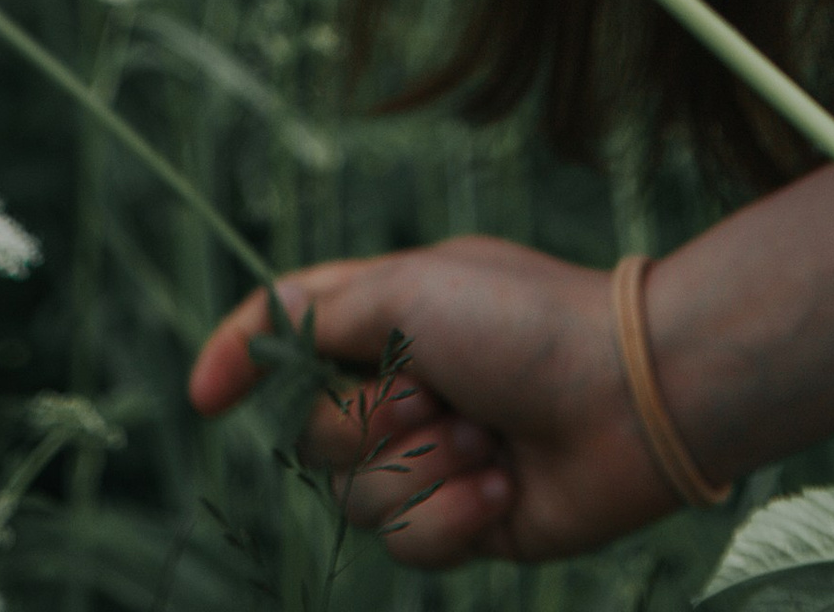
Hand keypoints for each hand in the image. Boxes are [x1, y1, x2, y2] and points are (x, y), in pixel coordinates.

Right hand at [190, 238, 680, 568]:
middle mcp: (407, 385)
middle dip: (372, 422)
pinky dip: (453, 516)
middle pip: (318, 433)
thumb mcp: (411, 288)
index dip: (239, 358)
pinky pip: (411, 545)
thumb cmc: (525, 324)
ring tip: (486, 442)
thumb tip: (250, 335)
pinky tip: (503, 484)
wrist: (630, 400)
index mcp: (392, 313)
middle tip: (439, 394)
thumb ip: (320, 311)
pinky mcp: (468, 520)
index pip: (291, 331)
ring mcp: (436, 458)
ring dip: (422, 472)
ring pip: (359, 499)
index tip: (204, 398)